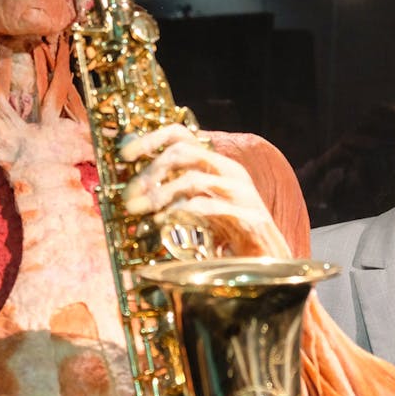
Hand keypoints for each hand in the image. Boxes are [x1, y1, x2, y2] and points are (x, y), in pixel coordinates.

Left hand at [119, 124, 291, 256]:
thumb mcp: (199, 206)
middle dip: (150, 172)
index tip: (125, 156)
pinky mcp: (247, 215)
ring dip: (160, 194)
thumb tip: (134, 188)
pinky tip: (163, 223)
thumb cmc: (230, 234)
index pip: (181, 134)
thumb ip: (175, 192)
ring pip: (192, 178)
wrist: (269, 260)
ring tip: (141, 211)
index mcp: (216, 164)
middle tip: (129, 196)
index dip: (150, 139)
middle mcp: (229, 171)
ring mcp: (240, 192)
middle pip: (183, 151)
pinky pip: (207, 206)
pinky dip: (180, 212)